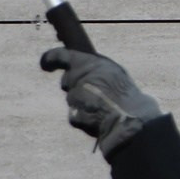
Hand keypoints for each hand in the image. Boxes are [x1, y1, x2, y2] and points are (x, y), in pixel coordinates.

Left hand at [40, 45, 162, 154]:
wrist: (133, 122)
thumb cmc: (132, 100)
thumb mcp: (118, 77)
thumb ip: (99, 73)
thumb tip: (86, 75)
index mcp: (93, 63)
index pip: (61, 56)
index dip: (50, 59)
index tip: (46, 64)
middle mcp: (82, 77)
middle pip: (67, 81)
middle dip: (76, 88)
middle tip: (95, 95)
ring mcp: (77, 96)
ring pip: (72, 100)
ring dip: (83, 105)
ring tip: (104, 110)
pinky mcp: (75, 115)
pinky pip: (74, 116)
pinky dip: (84, 119)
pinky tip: (99, 121)